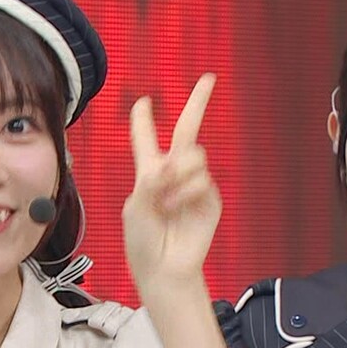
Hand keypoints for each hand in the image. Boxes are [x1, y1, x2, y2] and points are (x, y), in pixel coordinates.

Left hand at [123, 74, 221, 293]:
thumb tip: (171, 163)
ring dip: (178, 175)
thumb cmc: (142, 241)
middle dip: (199, 102)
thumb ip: (150, 180)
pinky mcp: (210, 197)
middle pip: (187, 130)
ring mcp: (194, 184)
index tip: (144, 101)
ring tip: (166, 201)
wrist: (164, 268)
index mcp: (148, 173)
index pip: (146, 139)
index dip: (144, 119)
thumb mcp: (135, 207)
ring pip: (193, 155)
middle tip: (209, 79)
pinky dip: (185, 193)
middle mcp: (172, 173)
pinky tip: (177, 209)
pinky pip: (202, 180)